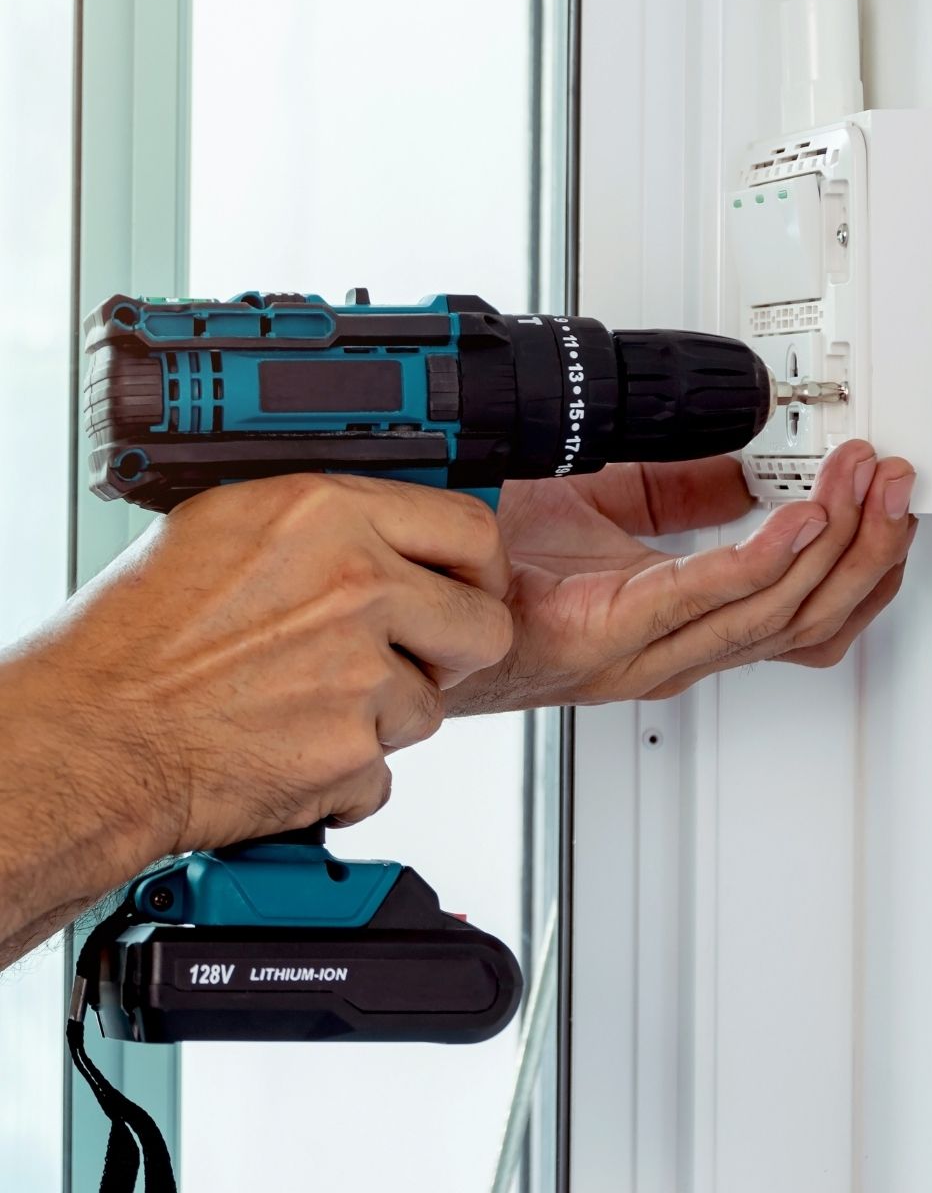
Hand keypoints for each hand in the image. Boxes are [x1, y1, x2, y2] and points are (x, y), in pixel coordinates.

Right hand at [5, 475, 512, 863]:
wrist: (94, 737)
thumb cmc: (133, 639)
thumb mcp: (225, 528)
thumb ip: (321, 523)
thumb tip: (381, 527)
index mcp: (326, 516)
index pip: (469, 528)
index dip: (478, 565)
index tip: (470, 584)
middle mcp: (355, 585)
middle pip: (482, 624)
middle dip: (453, 648)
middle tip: (410, 656)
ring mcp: (360, 673)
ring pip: (433, 704)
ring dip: (385, 714)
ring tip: (307, 703)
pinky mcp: (353, 751)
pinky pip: (386, 766)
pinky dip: (347, 771)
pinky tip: (290, 744)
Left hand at [444, 440, 916, 711]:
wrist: (414, 578)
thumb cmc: (491, 559)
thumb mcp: (609, 498)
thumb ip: (684, 487)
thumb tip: (750, 461)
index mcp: (674, 621)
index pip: (798, 613)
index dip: (858, 562)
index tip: (887, 500)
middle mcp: (666, 647)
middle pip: (805, 619)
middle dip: (867, 550)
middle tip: (894, 484)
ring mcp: (637, 651)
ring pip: (773, 615)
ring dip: (834, 547)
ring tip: (862, 484)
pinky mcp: (599, 638)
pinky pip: (703, 599)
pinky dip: (762, 558)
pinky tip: (799, 518)